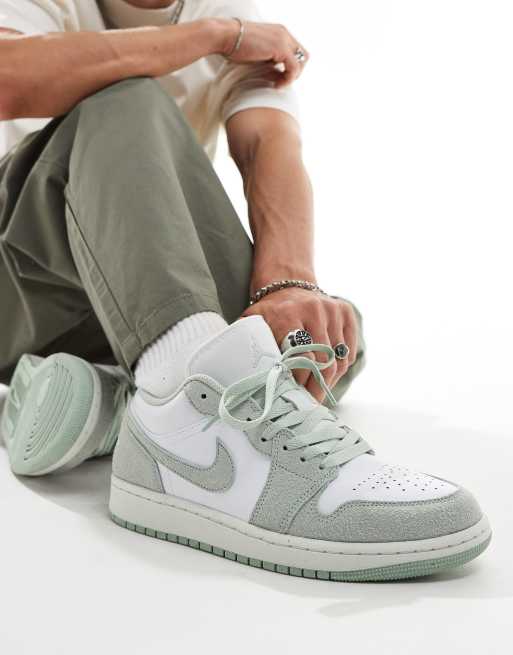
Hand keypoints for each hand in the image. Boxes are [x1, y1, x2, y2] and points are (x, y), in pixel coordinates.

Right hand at [219, 19, 308, 86]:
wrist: (225, 36)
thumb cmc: (235, 46)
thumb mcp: (258, 53)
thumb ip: (270, 60)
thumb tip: (277, 76)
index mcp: (279, 32)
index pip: (296, 51)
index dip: (291, 67)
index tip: (279, 77)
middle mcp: (284, 33)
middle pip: (303, 56)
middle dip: (295, 72)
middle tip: (281, 81)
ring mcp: (283, 39)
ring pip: (301, 62)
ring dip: (292, 77)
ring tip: (278, 84)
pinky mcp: (280, 47)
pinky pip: (294, 68)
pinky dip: (288, 79)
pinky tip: (276, 85)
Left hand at [242, 288, 357, 401]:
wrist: (287, 283)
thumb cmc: (269, 312)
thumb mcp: (253, 323)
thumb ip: (250, 345)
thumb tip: (245, 376)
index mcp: (288, 314)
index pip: (301, 356)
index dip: (299, 380)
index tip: (293, 395)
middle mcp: (314, 310)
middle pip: (322, 361)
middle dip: (316, 387)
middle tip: (309, 403)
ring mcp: (333, 311)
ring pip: (339, 359)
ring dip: (329, 381)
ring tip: (318, 392)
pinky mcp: (346, 313)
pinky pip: (349, 352)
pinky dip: (340, 368)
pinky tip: (328, 376)